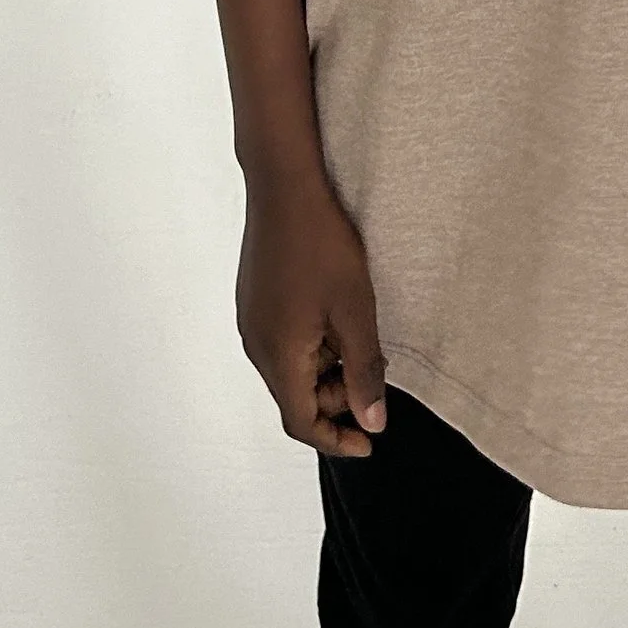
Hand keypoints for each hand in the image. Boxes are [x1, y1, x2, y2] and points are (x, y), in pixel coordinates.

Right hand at [236, 170, 390, 457]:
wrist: (284, 186)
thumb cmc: (321, 244)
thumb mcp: (355, 310)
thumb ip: (364, 371)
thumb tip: (372, 423)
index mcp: (278, 356)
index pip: (301, 423)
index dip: (336, 440)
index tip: (369, 441)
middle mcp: (256, 345)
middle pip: (296, 397)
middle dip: (337, 396)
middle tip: (375, 368)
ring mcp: (251, 321)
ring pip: (291, 368)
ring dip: (326, 367)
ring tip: (359, 335)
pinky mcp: (254, 301)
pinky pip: (283, 342)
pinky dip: (312, 345)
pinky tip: (337, 315)